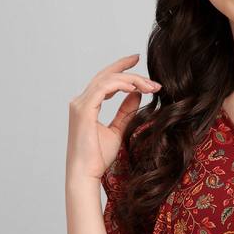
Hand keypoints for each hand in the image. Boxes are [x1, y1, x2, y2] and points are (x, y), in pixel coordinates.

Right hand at [66, 53, 161, 181]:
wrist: (86, 173)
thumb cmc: (98, 157)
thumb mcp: (118, 130)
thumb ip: (126, 112)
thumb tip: (136, 95)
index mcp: (87, 105)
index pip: (105, 79)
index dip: (121, 68)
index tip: (138, 61)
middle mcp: (81, 101)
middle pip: (107, 76)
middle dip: (131, 72)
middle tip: (152, 79)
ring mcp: (80, 104)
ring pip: (107, 79)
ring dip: (131, 80)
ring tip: (150, 87)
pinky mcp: (83, 110)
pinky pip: (103, 88)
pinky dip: (120, 85)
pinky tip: (136, 88)